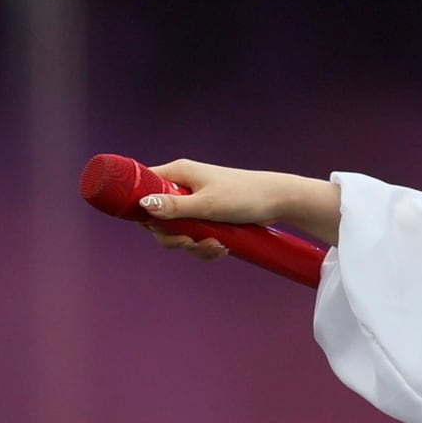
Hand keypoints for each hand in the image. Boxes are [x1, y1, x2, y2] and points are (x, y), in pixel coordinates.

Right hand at [135, 158, 339, 256]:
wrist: (279, 200)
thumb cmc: (244, 196)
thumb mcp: (208, 204)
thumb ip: (175, 207)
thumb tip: (143, 205)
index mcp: (178, 174)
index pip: (143, 188)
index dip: (142, 210)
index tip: (156, 228)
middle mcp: (183, 186)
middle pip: (159, 217)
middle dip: (174, 237)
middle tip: (189, 243)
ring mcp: (195, 201)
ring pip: (179, 230)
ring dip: (194, 245)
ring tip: (216, 246)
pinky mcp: (208, 215)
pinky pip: (196, 235)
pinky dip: (206, 245)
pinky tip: (223, 248)